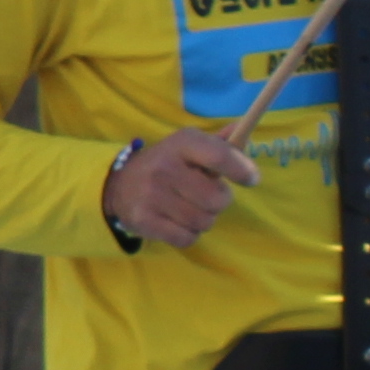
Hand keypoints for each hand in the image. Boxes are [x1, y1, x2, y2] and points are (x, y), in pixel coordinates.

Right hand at [107, 126, 260, 248]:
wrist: (119, 185)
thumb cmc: (168, 165)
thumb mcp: (189, 147)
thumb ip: (219, 144)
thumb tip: (242, 131)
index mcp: (181, 143)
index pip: (219, 155)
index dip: (241, 169)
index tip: (251, 179)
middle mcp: (164, 167)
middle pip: (216, 199)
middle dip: (219, 201)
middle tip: (207, 197)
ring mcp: (151, 195)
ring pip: (203, 222)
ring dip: (204, 220)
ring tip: (191, 209)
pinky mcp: (143, 220)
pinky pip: (186, 238)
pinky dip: (188, 234)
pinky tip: (178, 222)